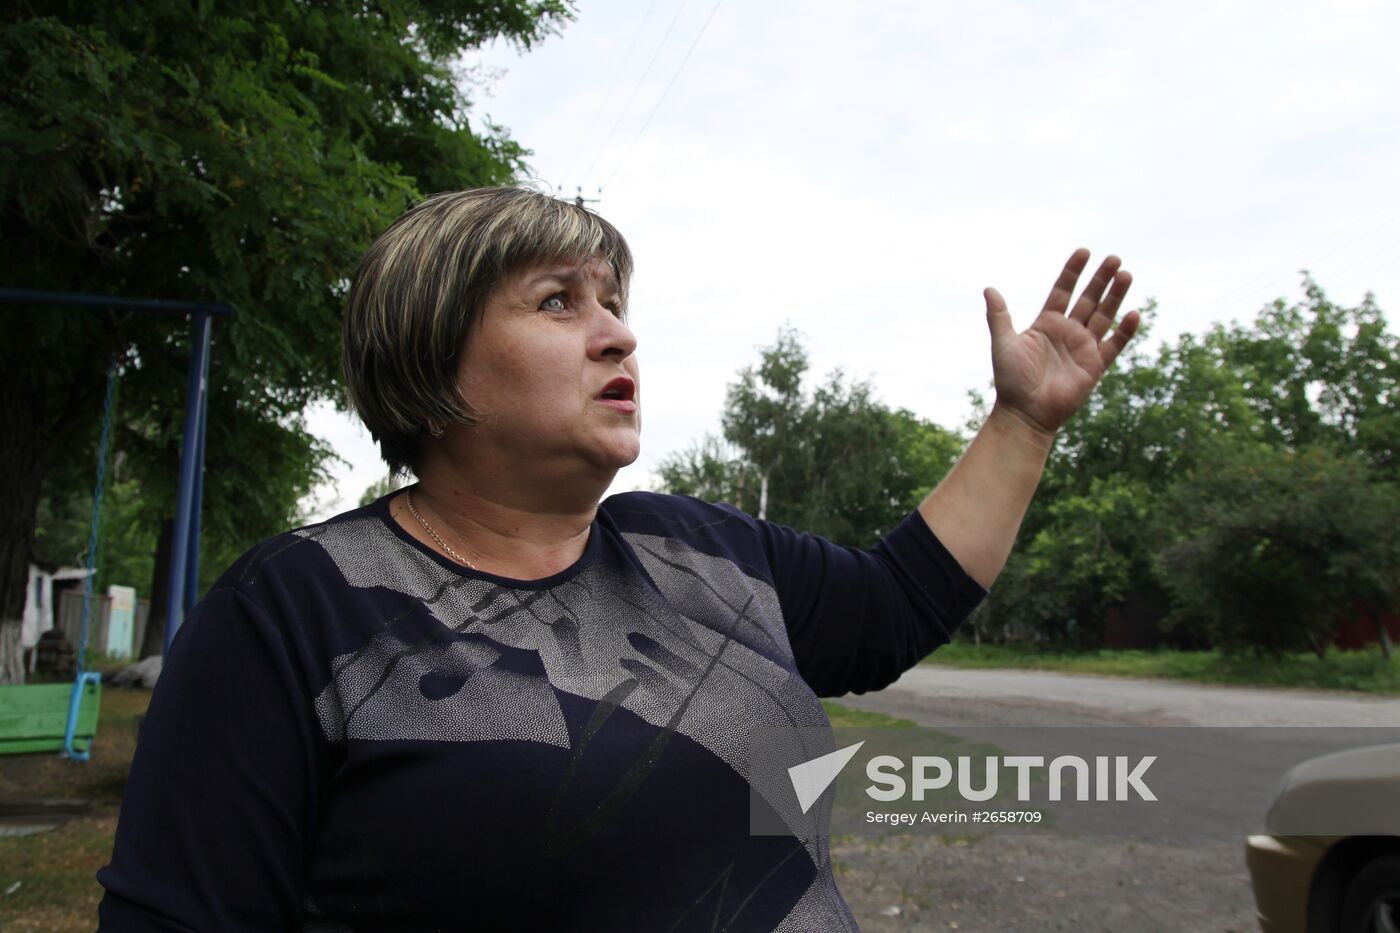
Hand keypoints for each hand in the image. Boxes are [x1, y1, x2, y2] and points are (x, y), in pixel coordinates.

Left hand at [984, 248, 1138, 436]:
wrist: (1025, 413)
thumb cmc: (1011, 380)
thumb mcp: (1003, 344)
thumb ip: (999, 316)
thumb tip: (988, 289)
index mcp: (1046, 324)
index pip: (1062, 291)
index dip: (1073, 272)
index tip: (1084, 251)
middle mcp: (1067, 332)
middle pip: (1088, 299)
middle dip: (1101, 279)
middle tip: (1114, 259)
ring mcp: (1083, 347)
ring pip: (1104, 316)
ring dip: (1115, 296)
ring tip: (1126, 274)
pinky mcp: (1095, 366)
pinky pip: (1114, 345)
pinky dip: (1125, 331)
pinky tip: (1133, 314)